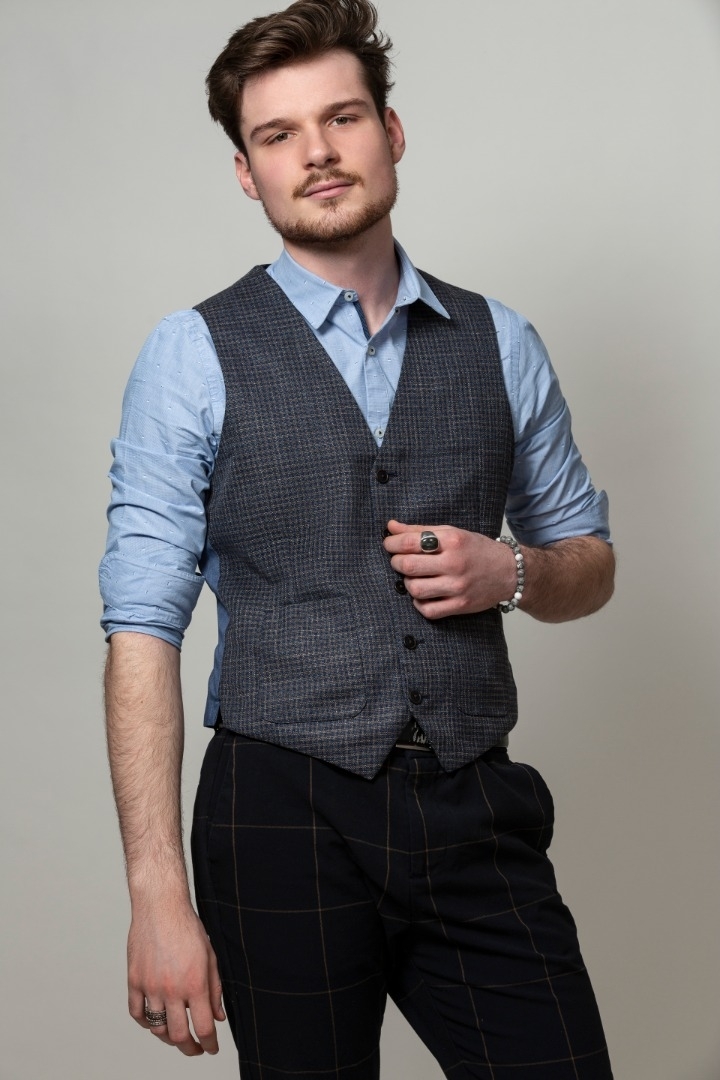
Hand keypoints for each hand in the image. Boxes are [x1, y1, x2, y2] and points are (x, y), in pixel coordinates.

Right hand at [127, 903, 224, 1055]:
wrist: (160, 907)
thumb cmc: (187, 928)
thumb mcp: (210, 957)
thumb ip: (215, 989)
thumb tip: (218, 1016)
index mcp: (195, 983)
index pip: (203, 1027)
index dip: (209, 1044)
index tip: (211, 1049)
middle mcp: (172, 989)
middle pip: (179, 1035)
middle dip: (190, 1048)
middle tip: (195, 1049)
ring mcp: (150, 986)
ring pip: (157, 1028)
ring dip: (168, 1037)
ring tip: (176, 1036)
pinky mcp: (134, 980)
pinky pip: (137, 1013)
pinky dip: (145, 1023)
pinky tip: (154, 1022)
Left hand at [383, 519, 515, 619]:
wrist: (509, 571)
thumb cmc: (476, 550)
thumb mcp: (452, 533)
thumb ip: (420, 530)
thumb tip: (391, 526)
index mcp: (453, 541)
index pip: (410, 542)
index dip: (392, 543)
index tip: (389, 544)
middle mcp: (455, 563)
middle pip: (409, 566)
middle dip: (396, 562)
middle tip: (398, 560)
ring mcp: (458, 587)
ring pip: (415, 589)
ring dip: (408, 583)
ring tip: (414, 577)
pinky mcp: (461, 605)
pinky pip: (428, 610)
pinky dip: (419, 603)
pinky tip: (423, 595)